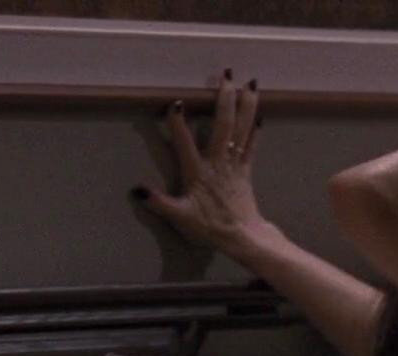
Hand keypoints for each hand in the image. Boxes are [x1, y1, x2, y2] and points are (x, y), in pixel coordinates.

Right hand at [134, 71, 272, 252]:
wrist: (243, 237)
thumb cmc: (210, 227)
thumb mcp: (181, 218)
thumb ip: (160, 203)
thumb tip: (137, 190)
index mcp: (199, 172)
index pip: (184, 143)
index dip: (178, 124)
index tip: (175, 102)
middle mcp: (218, 163)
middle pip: (223, 126)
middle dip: (225, 99)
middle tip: (226, 75)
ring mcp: (235, 164)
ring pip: (242, 130)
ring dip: (247, 105)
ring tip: (251, 83)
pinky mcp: (246, 170)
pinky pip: (252, 145)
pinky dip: (255, 129)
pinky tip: (259, 114)